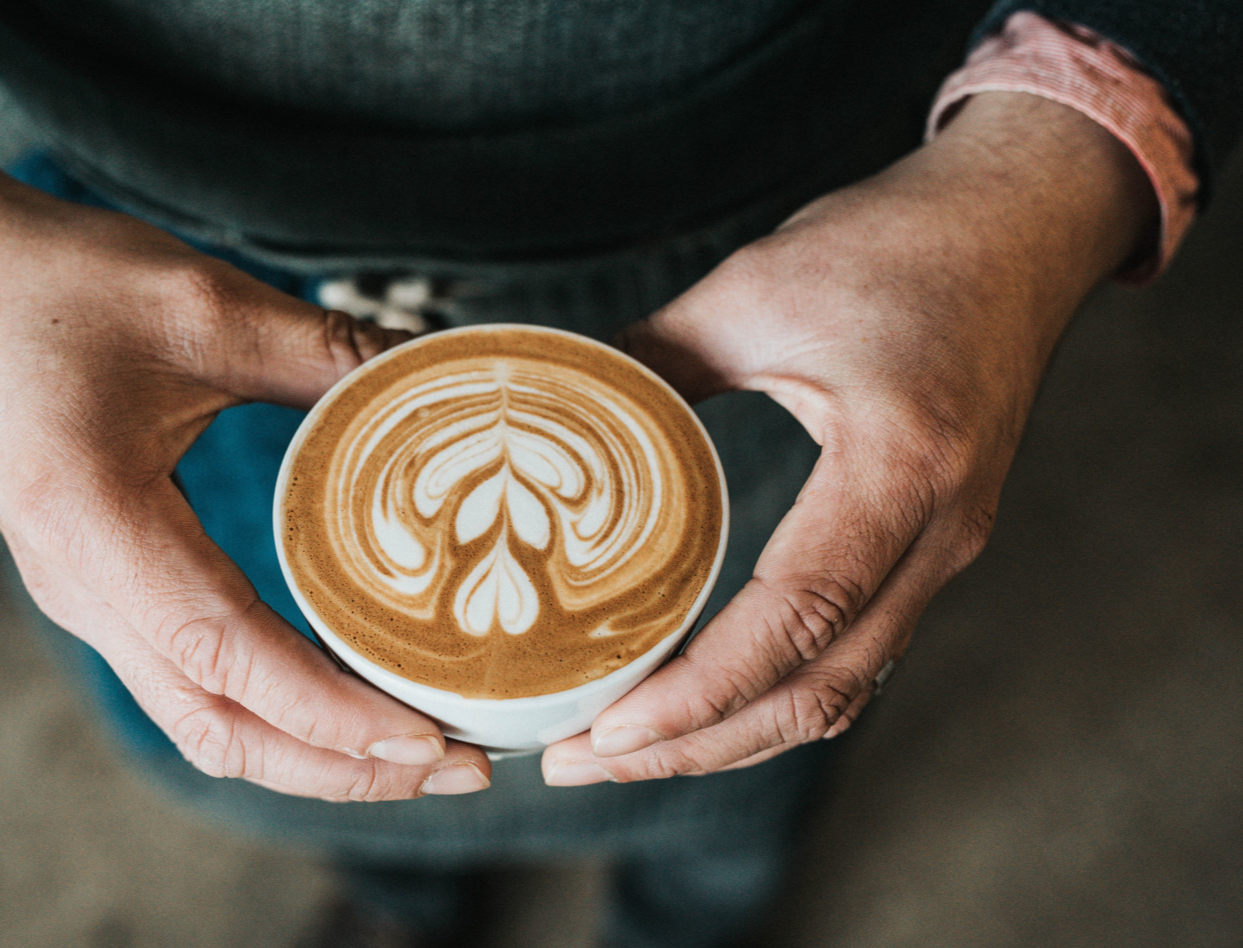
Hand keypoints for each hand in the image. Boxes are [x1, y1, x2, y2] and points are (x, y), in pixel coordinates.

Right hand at [0, 50, 491, 800]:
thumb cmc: (54, 284)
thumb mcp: (203, 305)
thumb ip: (325, 352)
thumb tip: (441, 375)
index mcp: (95, 525)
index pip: (226, 656)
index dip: (330, 714)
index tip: (426, 740)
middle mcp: (83, 588)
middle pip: (220, 727)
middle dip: (343, 767)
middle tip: (459, 767)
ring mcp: (88, 598)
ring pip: (205, 722)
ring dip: (313, 755)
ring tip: (418, 754)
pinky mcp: (103, 589)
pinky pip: (193, 685)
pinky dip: (277, 714)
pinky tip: (346, 700)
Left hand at [542, 92, 1155, 783]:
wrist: (1020, 224)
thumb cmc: (900, 244)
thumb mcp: (756, 289)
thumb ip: (651, 359)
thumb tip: (555, 409)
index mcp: (901, 466)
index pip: (798, 618)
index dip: (699, 692)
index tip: (606, 729)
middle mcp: (939, 531)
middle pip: (819, 690)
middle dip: (694, 745)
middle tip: (580, 760)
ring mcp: (945, 549)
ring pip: (841, 689)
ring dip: (732, 735)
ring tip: (625, 749)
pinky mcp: (932, 548)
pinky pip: (856, 654)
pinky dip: (774, 697)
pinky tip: (704, 700)